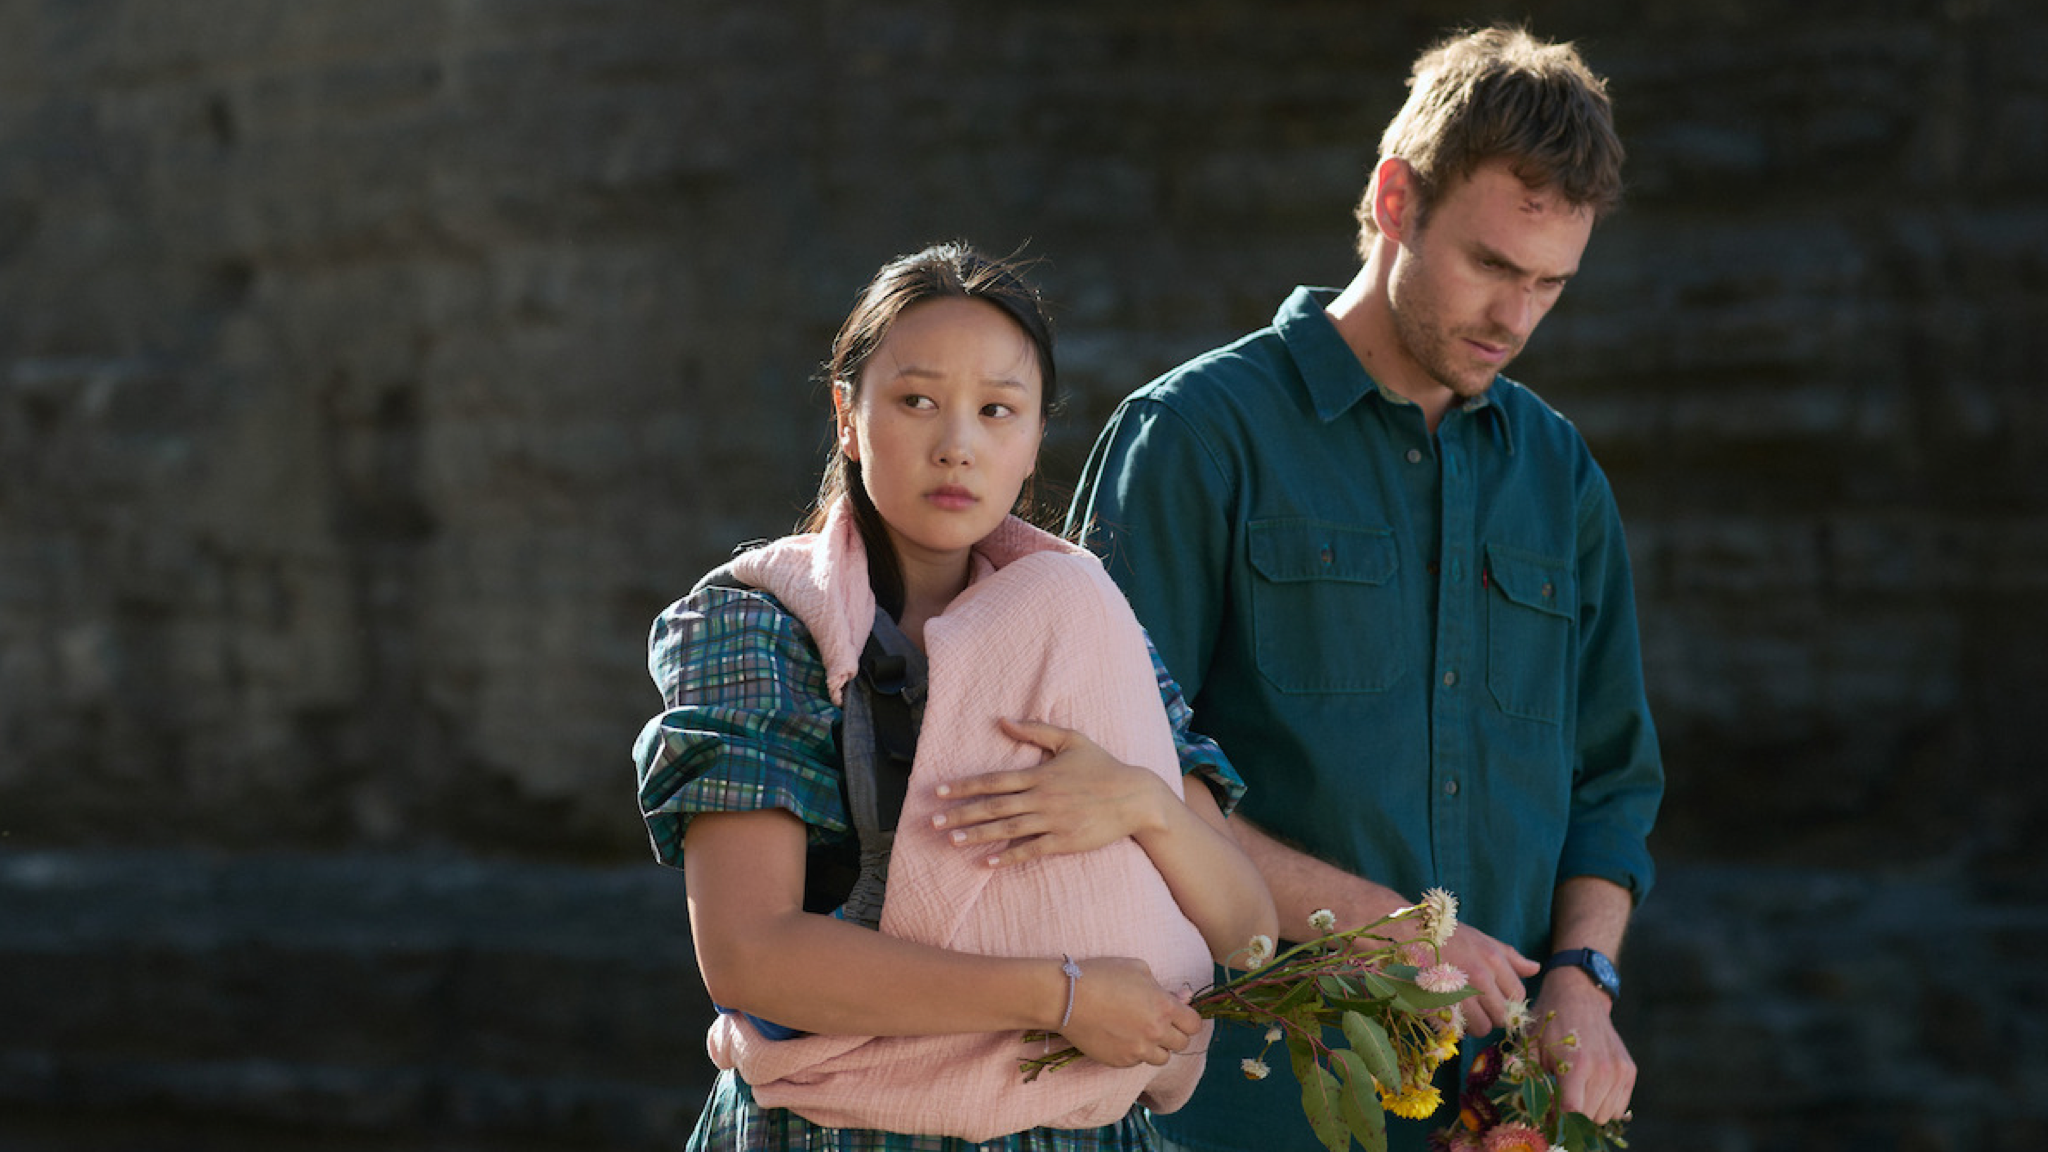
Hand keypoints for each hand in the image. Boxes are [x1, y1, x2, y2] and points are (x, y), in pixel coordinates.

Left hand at [929, 718, 1168, 867]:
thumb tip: (1002, 720)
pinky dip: (1008, 856)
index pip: (993, 780)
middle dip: (961, 814)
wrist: (1135, 797)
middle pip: (993, 807)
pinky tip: (988, 862)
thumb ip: (1035, 730)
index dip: (964, 786)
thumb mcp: (1071, 740)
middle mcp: (1041, 798)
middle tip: (933, 822)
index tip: (940, 792)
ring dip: (977, 835)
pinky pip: (1031, 850)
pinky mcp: (1064, 841)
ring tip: (952, 841)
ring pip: (1007, 829)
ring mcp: (1052, 821)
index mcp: (1039, 774)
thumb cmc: (1103, 766)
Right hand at [1059, 956, 1203, 1067]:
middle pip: (1181, 1044)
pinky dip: (1135, 1053)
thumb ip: (1164, 986)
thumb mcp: (1137, 969)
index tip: (1178, 1016)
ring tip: (1140, 1033)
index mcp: (1164, 1007)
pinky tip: (1121, 1037)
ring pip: (1162, 1058)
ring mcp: (1138, 1050)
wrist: (1067, 998)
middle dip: (1174, 1034)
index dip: (1188, 1019)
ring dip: (1157, 1047)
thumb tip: (1184, 998)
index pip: (1194, 1024)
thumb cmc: (1102, 976)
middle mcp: (1155, 1032)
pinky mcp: (1120, 1061)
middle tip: (1158, 1023)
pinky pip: (1137, 1062)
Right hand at [1430, 924, 1538, 1037]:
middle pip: (1503, 1016)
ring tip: (1464, 1011)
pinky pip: (1458, 1029)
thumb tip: (1536, 968)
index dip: (1509, 1001)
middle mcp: (1479, 977)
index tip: (1496, 999)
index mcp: (1492, 959)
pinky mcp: (1438, 1005)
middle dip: (1494, 1016)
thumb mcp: (1481, 939)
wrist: (1406, 933)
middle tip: (1480, 1007)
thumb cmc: (1446, 935)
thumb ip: (1510, 957)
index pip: (1517, 995)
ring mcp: (1458, 992)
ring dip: (1475, 1024)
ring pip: (1483, 1028)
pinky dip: (1456, 1026)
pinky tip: (1450, 1012)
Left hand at [1533, 968, 1634, 1123]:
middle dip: (1571, 1115)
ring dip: (1588, 1111)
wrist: (1578, 995)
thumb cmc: (1549, 1020)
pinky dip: (1604, 1105)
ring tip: (1574, 1090)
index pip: (1572, 1111)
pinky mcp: (1629, 1071)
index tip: (1547, 1114)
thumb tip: (1520, 1101)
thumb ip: (1526, 1073)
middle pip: (1588, 1117)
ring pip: (1604, 1116)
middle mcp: (1603, 1070)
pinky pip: (1618, 1108)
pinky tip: (1590, 1088)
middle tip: (1557, 1100)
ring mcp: (1619, 1071)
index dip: (1557, 1118)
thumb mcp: (1530, 1044)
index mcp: (1577, 1064)